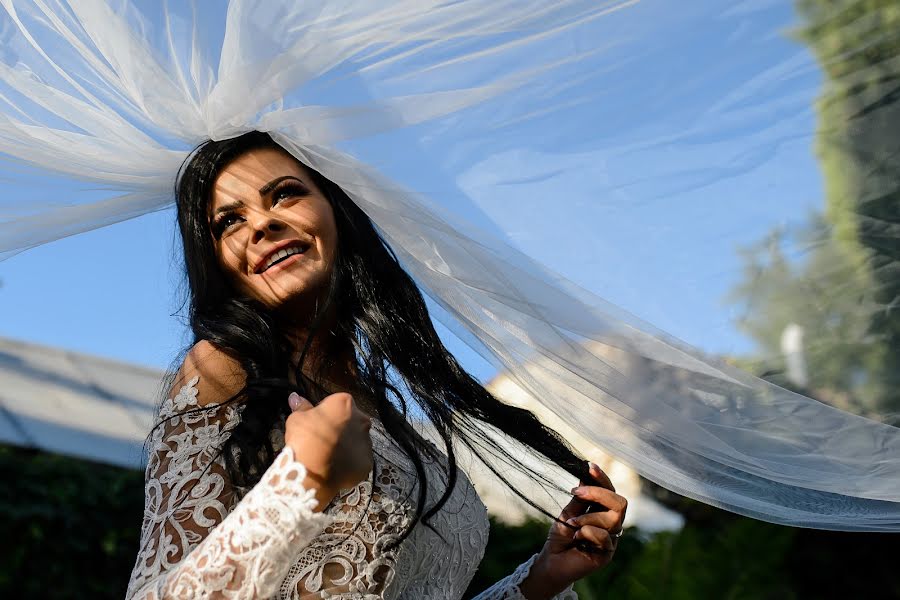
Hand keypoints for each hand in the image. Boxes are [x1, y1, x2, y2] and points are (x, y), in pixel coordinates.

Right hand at [284, 391, 373, 509]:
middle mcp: (361, 420)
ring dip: (346, 445)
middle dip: (341, 428)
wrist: (314, 469)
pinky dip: (349, 463)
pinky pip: (358, 460)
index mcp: (345, 403)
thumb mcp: (297, 419)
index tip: (316, 424)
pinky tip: (336, 468)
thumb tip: (295, 397)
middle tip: (324, 440)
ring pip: (357, 441)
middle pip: (351, 421)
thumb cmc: (305, 438)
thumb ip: (301, 407)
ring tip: (329, 456)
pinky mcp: (367, 462)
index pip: (337, 404)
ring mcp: (367, 442)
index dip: (326, 414)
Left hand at [519, 462, 627, 598]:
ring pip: (613, 520)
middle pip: (620, 503)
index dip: (602, 478)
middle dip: (598, 494)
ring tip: (571, 523)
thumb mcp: (569, 512)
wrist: (552, 560)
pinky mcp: (607, 554)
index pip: (610, 490)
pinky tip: (576, 537)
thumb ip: (581, 498)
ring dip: (588, 517)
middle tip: (575, 493)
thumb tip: (586, 474)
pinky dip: (587, 532)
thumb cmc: (560, 535)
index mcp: (603, 510)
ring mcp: (611, 539)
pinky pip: (604, 537)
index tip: (588, 466)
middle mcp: (611, 524)